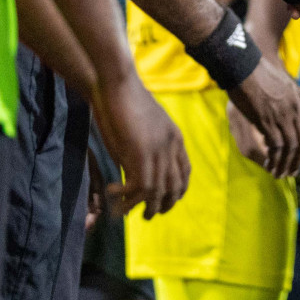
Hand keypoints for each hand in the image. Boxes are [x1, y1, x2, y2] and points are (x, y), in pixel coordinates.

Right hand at [89, 70, 190, 218]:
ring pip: (158, 190)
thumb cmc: (124, 101)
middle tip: (151, 215)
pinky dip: (128, 197)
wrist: (116, 84)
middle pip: (175, 184)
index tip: (169, 200)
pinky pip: (141, 186)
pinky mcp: (141, 153)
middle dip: (164, 203)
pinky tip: (115, 197)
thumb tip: (136, 169)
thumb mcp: (142, 128)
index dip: (179, 189)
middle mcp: (171, 146)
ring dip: (145, 206)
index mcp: (176, 137)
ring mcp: (158, 150)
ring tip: (130, 214)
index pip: (185, 170)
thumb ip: (145, 148)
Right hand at [227, 60, 299, 177]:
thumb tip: (296, 109)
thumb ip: (291, 97)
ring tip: (281, 173)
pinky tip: (271, 165)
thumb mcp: (283, 82)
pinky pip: (277, 146)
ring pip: (291, 146)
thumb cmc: (259, 71)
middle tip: (293, 171)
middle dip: (299, 158)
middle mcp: (295, 108)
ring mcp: (282, 114)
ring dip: (287, 163)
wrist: (244, 64)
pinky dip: (275, 158)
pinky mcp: (267, 120)